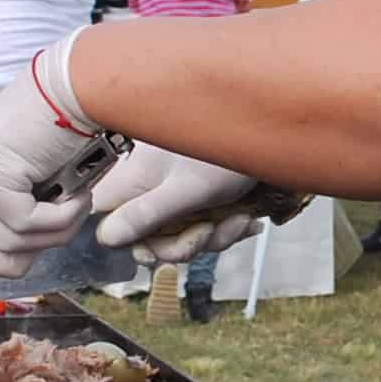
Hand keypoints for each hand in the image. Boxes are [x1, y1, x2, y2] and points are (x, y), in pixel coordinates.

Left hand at [0, 39, 107, 326]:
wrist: (81, 83)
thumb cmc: (75, 129)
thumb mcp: (44, 185)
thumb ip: (23, 215)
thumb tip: (19, 255)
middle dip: (20, 257)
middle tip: (58, 221)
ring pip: (8, 245)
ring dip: (55, 230)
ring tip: (76, 197)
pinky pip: (24, 225)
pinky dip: (62, 216)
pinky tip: (77, 191)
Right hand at [89, 143, 271, 263]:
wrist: (274, 133)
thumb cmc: (230, 153)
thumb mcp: (188, 189)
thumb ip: (147, 214)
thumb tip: (106, 238)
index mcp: (134, 180)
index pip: (106, 220)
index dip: (126, 240)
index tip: (153, 248)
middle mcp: (149, 187)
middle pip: (147, 238)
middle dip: (183, 245)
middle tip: (207, 231)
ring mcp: (175, 194)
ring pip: (179, 237)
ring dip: (213, 237)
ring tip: (237, 218)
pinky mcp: (198, 199)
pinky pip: (201, 229)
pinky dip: (225, 229)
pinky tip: (244, 217)